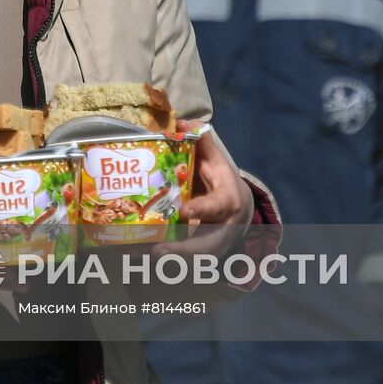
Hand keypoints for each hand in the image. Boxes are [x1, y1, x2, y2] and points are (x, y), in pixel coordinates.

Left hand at [153, 129, 252, 258]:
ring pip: (197, 258)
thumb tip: (182, 121)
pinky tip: (141, 258)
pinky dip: (166, 262)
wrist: (241, 206)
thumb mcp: (216, 161)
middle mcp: (224, 226)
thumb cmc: (222, 181)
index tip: (184, 211)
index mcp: (227, 200)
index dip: (201, 210)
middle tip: (157, 250)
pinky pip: (187, 262)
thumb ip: (202, 142)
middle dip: (184, 251)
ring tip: (144, 256)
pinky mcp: (204, 253)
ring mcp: (216, 243)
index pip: (216, 206)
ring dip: (171, 260)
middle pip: (208, 245)